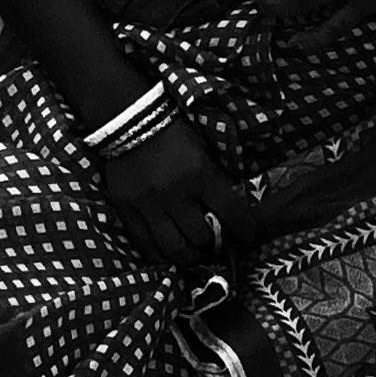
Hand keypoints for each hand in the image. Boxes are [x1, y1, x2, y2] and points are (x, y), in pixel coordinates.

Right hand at [96, 114, 259, 271]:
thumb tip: (229, 210)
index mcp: (201, 174)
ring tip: (195, 256)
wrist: (130, 119)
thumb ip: (215, 179)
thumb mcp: (203, 149)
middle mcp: (176, 194)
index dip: (244, 229)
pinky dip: (161, 257)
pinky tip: (170, 257)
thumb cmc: (173, 132)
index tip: (247, 236)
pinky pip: (145, 245)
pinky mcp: (128, 210)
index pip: (230, 212)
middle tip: (218, 247)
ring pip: (174, 248)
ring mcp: (150, 205)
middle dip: (214, 246)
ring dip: (190, 257)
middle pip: (201, 236)